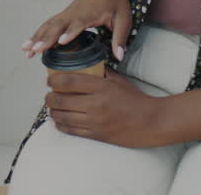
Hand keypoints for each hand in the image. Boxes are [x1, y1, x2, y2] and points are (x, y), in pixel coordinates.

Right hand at [23, 0, 130, 60]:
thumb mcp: (124, 18)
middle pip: (57, 25)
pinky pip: (50, 24)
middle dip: (44, 38)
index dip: (70, 32)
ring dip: (37, 36)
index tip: (61, 41)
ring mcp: (68, 12)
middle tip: (33, 50)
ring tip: (25, 50)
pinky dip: (39, 33)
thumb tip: (119, 56)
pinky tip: (31, 43)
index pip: (78, 23)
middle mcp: (75, 12)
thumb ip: (120, 37)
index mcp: (90, 13)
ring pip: (50, 24)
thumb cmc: (116, 0)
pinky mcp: (65, 14)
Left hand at [45, 69, 166, 147]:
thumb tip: (85, 66)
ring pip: (63, 117)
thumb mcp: (118, 80)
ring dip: (53, 112)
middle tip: (48, 95)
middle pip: (61, 100)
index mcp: (101, 88)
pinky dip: (61, 125)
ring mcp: (95, 121)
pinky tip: (58, 120)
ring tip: (52, 107)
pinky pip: (71, 130)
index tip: (49, 80)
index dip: (53, 81)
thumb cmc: (136, 100)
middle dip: (49, 98)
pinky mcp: (96, 135)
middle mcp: (95, 105)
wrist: (151, 122)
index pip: (68, 82)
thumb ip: (101, 73)